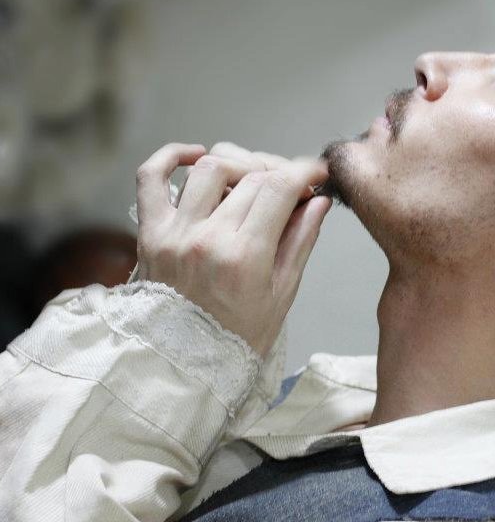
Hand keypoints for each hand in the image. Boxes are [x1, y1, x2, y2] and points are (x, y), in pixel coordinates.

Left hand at [135, 142, 330, 357]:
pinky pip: (152, 177)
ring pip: (210, 168)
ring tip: (253, 181)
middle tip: (292, 188)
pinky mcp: (149, 232)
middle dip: (280, 173)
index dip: (305, 171)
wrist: (179, 366)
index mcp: (244, 256)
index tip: (318, 173)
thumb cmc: (236, 338)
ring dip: (240, 166)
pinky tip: (198, 155)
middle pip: (251, 176)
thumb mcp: (281, 295)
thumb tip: (318, 201)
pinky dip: (172, 156)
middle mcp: (206, 237)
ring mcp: (174, 232)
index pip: (280, 187)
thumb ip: (301, 241)